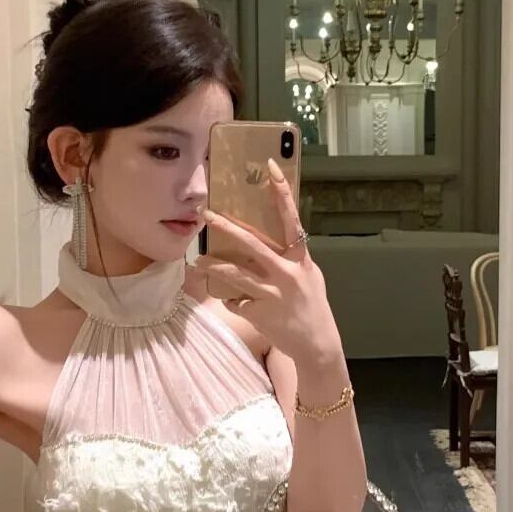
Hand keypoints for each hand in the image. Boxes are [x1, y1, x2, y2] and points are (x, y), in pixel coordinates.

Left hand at [193, 159, 341, 364]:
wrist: (316, 343)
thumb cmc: (312, 305)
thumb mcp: (309, 275)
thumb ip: (291, 258)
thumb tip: (269, 241)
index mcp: (300, 258)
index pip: (291, 219)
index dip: (281, 193)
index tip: (270, 168)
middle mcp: (287, 273)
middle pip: (252, 244)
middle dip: (227, 227)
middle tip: (207, 214)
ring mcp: (272, 294)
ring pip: (235, 274)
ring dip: (212, 266)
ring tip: (197, 261)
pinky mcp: (259, 313)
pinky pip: (236, 301)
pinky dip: (233, 301)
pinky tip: (235, 303)